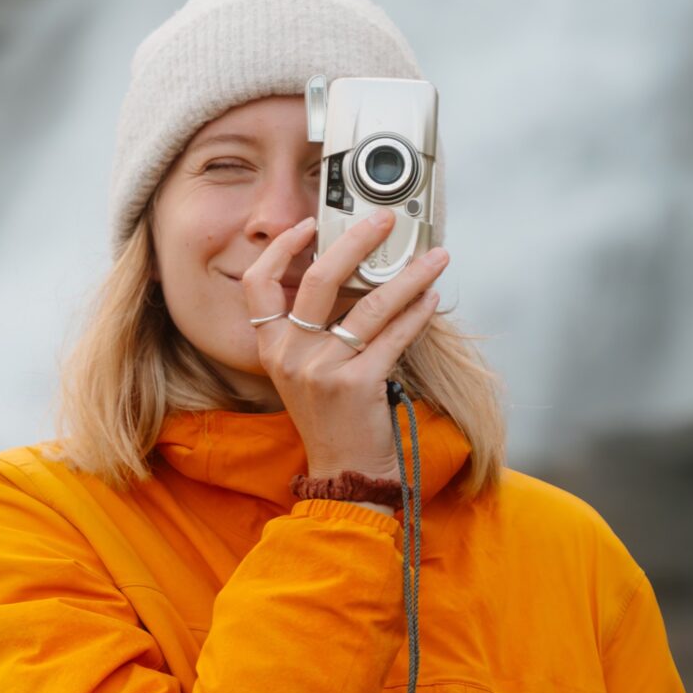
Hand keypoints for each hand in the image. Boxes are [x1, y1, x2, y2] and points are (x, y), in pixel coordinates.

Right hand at [240, 210, 449, 483]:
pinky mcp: (357, 383)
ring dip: (409, 275)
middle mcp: (290, 355)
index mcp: (271, 348)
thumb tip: (352, 276)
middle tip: (383, 221)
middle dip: (355, 240)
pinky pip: (394, 335)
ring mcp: (322, 369)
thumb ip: (312, 330)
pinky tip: (431, 298)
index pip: (258, 284)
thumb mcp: (303, 373)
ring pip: (370, 304)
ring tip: (434, 258)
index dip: (281, 249)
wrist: (345, 472)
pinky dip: (418, 313)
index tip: (308, 224)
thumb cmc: (332, 419)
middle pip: (318, 279)